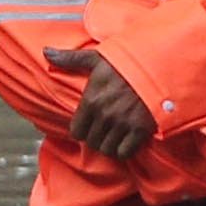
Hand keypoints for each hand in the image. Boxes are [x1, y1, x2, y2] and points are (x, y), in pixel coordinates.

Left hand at [54, 46, 159, 162]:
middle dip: (96, 138)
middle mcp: (105, 115)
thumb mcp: (97, 57)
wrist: (159, 65)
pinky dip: (125, 150)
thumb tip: (46, 52)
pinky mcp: (141, 130)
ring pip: (107, 150)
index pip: (77, 132)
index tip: (90, 125)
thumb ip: (70, 59)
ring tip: (114, 137)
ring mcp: (123, 123)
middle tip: (103, 132)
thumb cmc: (126, 61)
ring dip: (109, 146)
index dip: (82, 130)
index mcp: (91, 100)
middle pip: (92, 143)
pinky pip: (125, 152)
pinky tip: (127, 141)